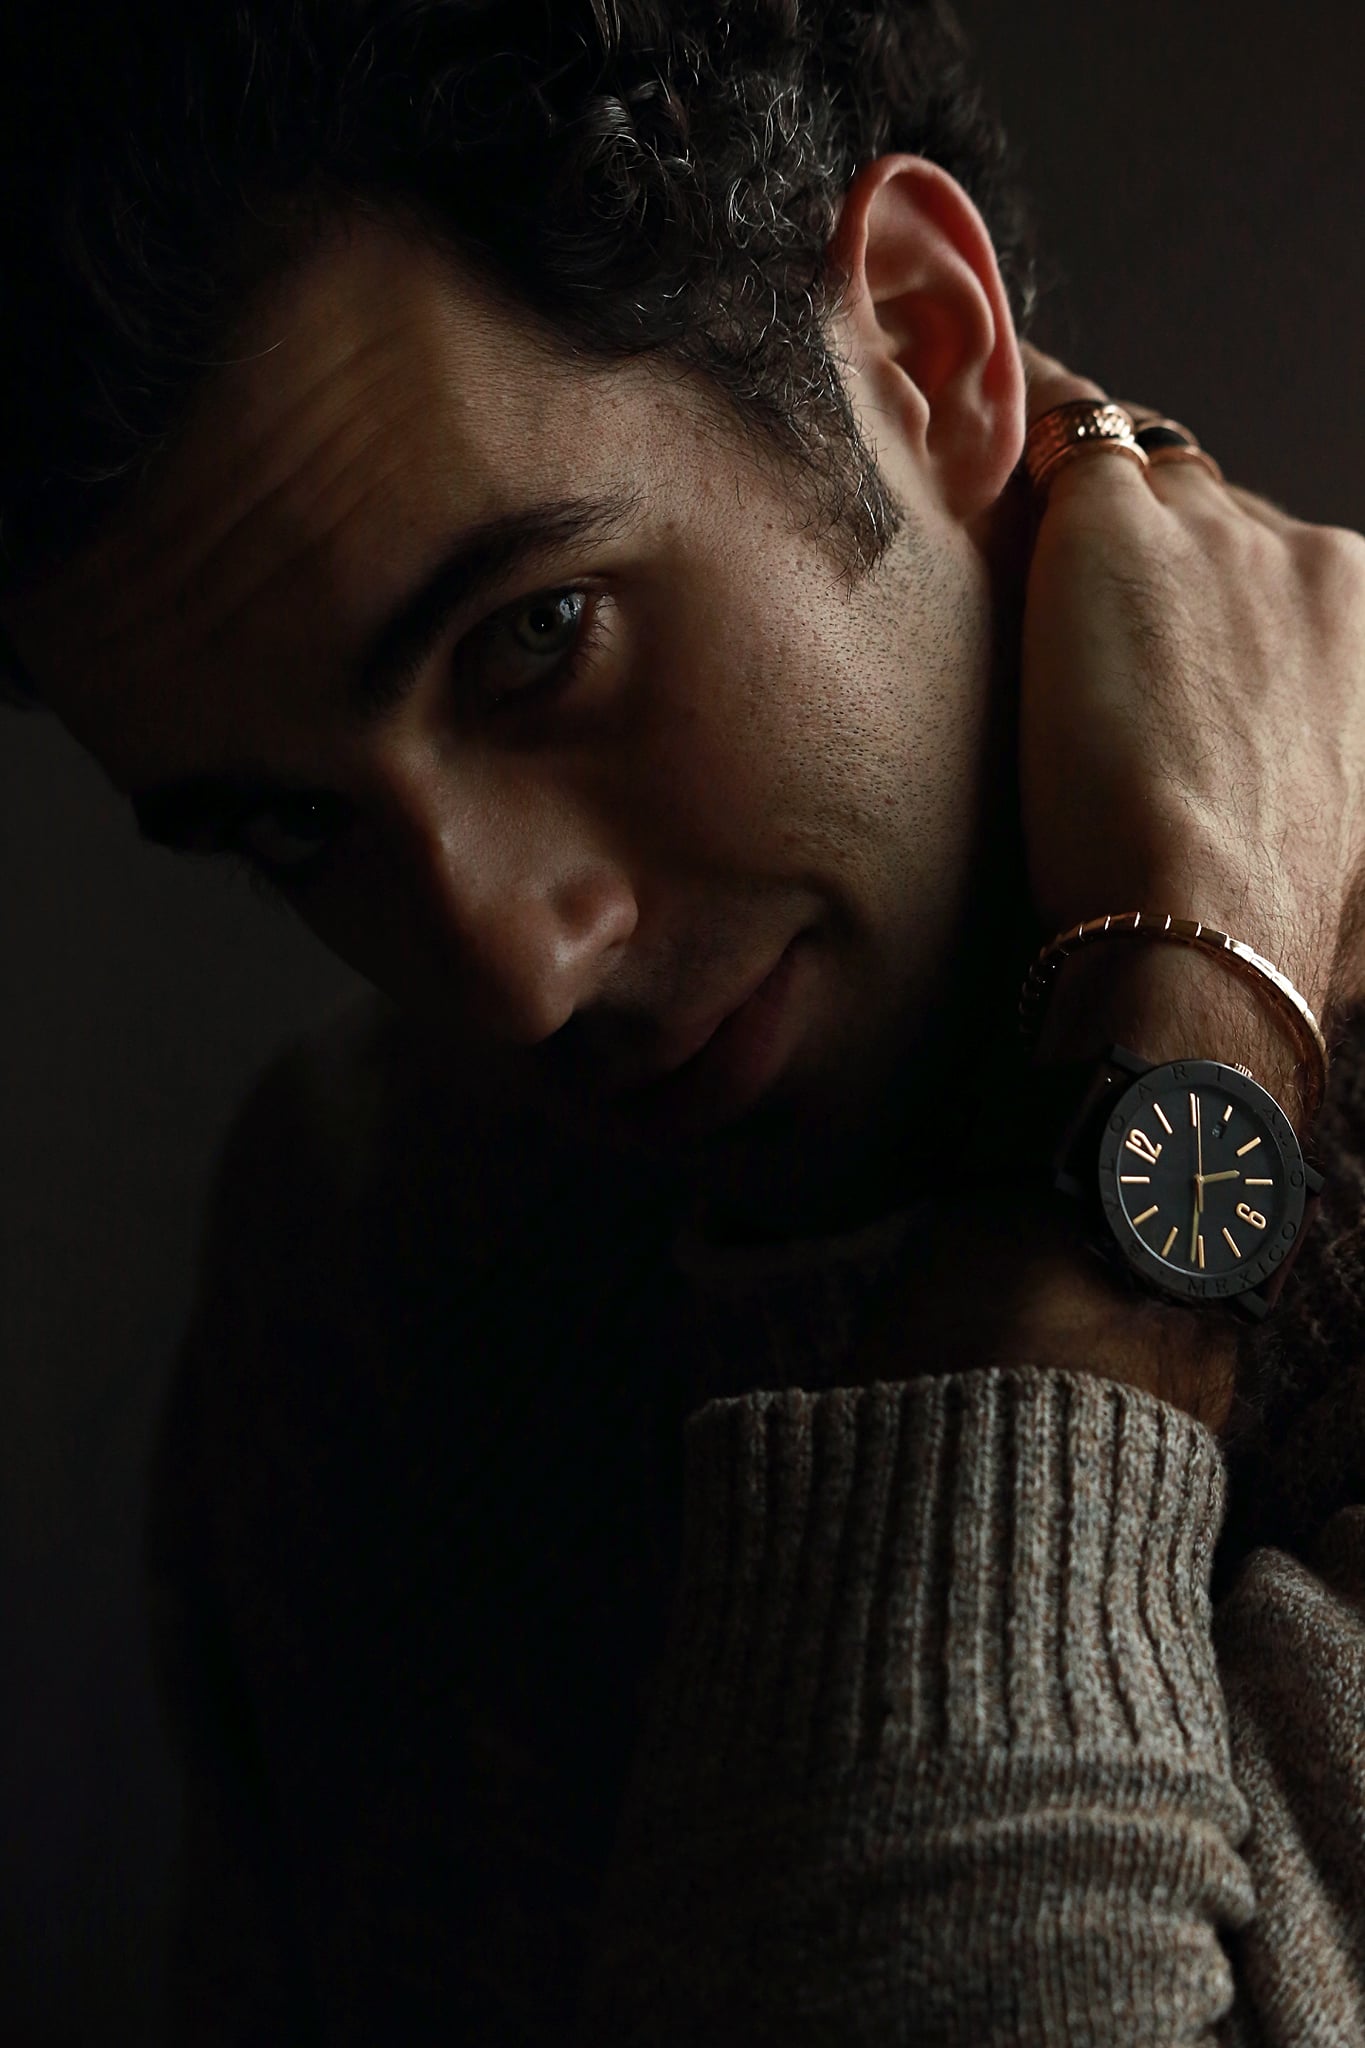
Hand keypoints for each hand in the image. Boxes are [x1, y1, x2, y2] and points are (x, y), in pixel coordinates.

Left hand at [1017, 343, 1364, 1034]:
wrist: (1212, 933)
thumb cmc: (1266, 932)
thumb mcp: (1341, 861)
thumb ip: (1312, 797)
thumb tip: (1276, 824)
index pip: (1277, 573)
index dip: (1208, 597)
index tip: (1155, 634)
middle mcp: (1314, 566)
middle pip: (1215, 515)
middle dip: (1153, 547)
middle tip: (1065, 597)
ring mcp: (1219, 537)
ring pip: (1141, 467)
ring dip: (1083, 490)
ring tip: (995, 490)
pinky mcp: (1119, 528)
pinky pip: (1065, 426)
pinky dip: (1019, 419)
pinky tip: (962, 417)